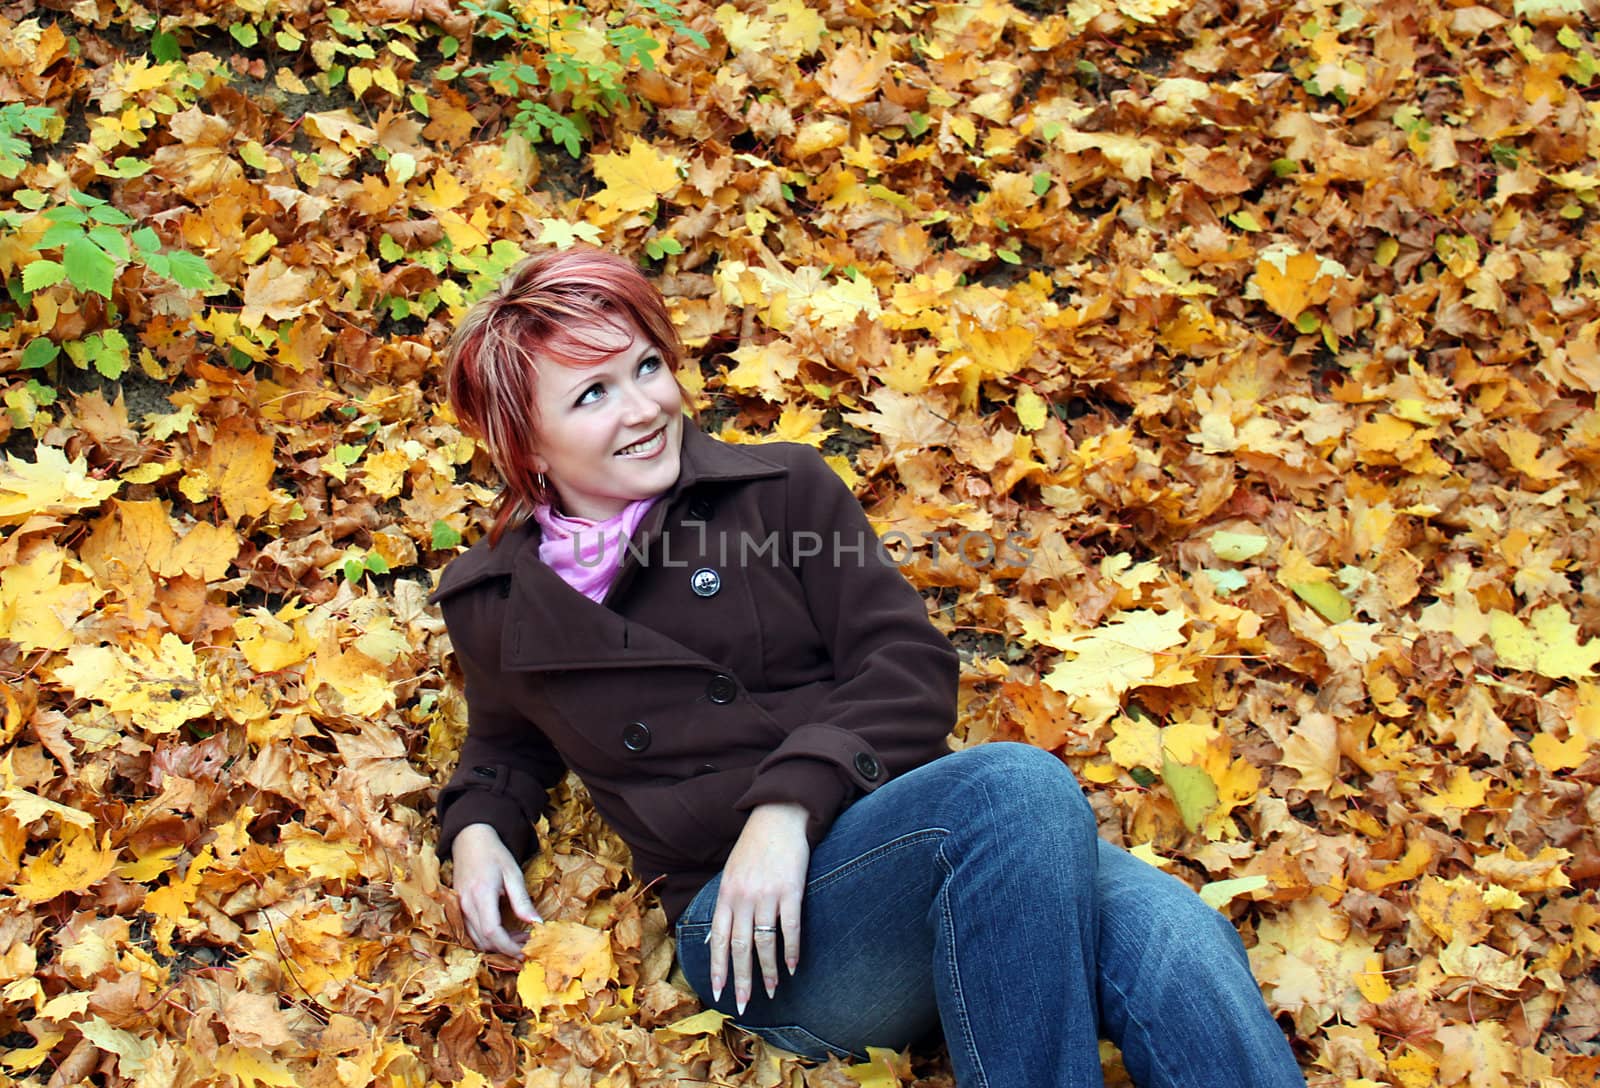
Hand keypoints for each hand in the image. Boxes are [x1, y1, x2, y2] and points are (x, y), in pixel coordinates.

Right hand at [450, 823, 541, 955]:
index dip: (509, 946)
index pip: (493, 932)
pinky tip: (504, 931)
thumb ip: (523, 901)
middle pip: (484, 940)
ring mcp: (459, 908)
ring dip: (497, 945)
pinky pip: (471, 932)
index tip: (525, 952)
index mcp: (481, 894)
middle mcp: (465, 904)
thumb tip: (537, 924)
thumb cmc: (494, 854)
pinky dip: (487, 938)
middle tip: (528, 944)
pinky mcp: (458, 909)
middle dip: (506, 948)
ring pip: (476, 939)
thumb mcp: (513, 874)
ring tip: (519, 937)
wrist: (470, 840)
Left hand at [709, 802, 809, 1014]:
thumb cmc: (754, 847)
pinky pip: (790, 927)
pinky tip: (793, 966)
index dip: (718, 968)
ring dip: (769, 971)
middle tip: (742, 1005)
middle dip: (741, 979)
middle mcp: (743, 897)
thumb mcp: (730, 874)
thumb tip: (713, 940)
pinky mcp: (791, 890)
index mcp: (726, 895)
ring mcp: (768, 894)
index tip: (718, 993)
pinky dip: (791, 950)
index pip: (719, 940)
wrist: (779, 816)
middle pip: (740, 947)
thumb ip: (724, 907)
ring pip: (765, 942)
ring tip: (773, 991)